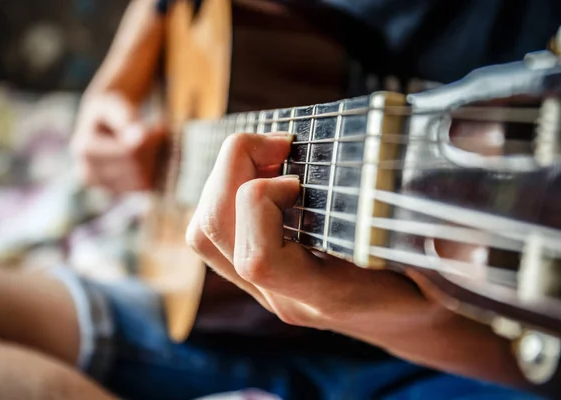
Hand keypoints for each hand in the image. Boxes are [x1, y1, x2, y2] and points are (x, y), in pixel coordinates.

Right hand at [70, 92, 164, 193]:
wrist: (100, 125)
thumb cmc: (109, 112)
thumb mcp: (113, 104)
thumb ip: (125, 117)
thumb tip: (138, 137)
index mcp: (85, 149)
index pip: (129, 152)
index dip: (150, 139)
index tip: (160, 127)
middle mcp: (88, 173)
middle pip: (136, 169)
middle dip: (153, 151)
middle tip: (161, 133)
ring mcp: (100, 187)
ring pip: (142, 183)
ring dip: (155, 162)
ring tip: (155, 143)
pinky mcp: (116, 193)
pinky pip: (144, 188)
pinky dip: (153, 173)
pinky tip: (151, 157)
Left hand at [185, 132, 429, 335]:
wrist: (402, 323)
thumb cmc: (425, 290)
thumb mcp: (441, 265)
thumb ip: (438, 236)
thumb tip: (458, 194)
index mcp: (325, 295)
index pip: (259, 258)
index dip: (264, 200)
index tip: (300, 175)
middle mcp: (281, 294)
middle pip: (212, 231)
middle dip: (234, 169)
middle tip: (281, 145)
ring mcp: (262, 286)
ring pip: (204, 231)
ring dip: (224, 179)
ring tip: (270, 156)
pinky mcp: (254, 273)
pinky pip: (216, 231)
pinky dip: (226, 191)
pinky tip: (268, 174)